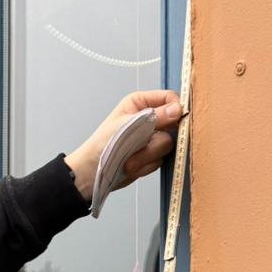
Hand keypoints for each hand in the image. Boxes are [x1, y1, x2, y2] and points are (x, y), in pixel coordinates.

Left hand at [66, 89, 182, 203]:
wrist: (93, 172)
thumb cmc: (103, 143)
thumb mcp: (128, 125)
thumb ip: (154, 117)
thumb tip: (178, 109)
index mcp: (141, 103)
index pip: (170, 99)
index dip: (176, 110)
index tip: (174, 122)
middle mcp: (149, 118)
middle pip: (173, 124)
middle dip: (156, 140)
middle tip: (141, 145)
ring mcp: (152, 137)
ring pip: (167, 145)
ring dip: (148, 156)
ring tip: (130, 160)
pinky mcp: (153, 154)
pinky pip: (161, 160)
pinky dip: (146, 165)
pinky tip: (132, 166)